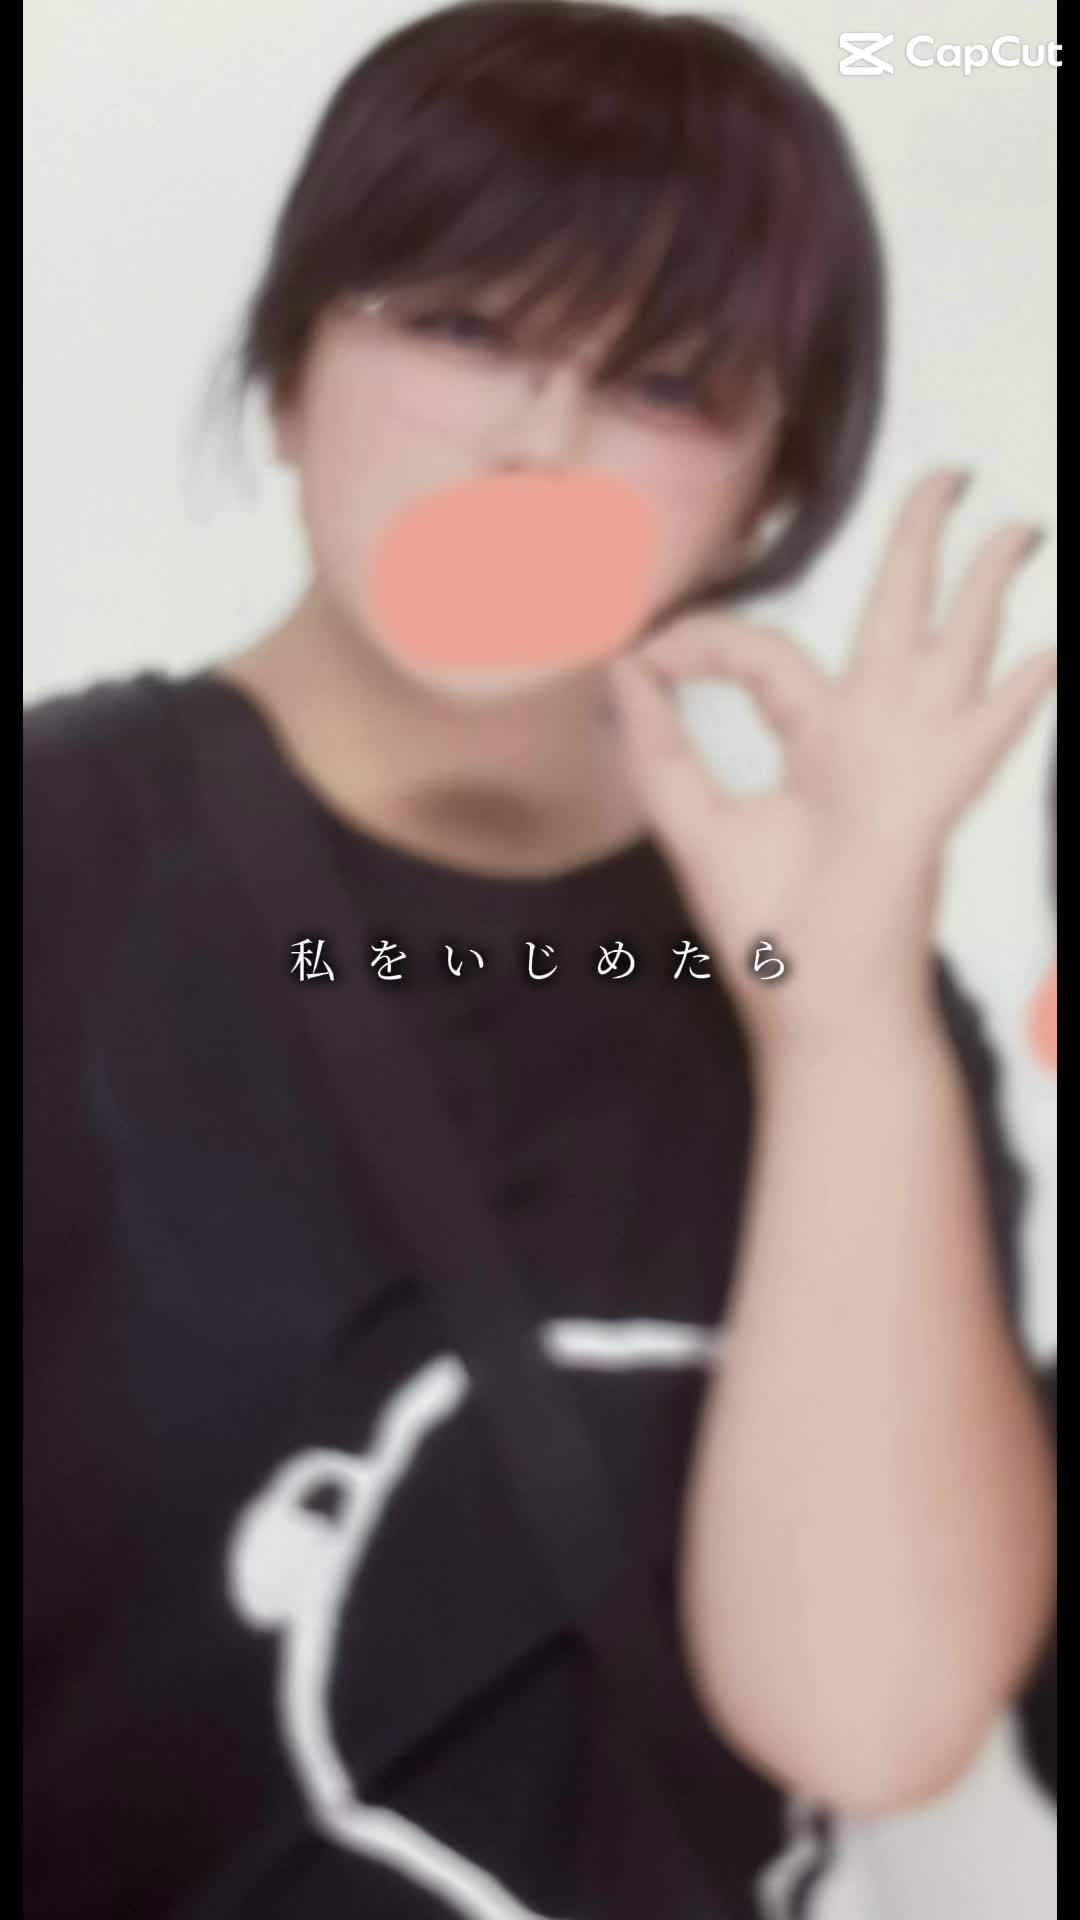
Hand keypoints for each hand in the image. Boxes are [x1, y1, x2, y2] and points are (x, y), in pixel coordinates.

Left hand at [609, 469, 1054, 1046]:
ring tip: (1017, 529)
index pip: (767, 653)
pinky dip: (1016, 701)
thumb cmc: (768, 932)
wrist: (811, 1008)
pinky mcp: (927, 806)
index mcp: (818, 740)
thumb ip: (660, 750)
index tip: (648, 652)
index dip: (705, 642)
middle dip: (919, 548)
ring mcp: (908, 767)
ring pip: (952, 654)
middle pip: (897, 620)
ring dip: (983, 591)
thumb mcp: (695, 827)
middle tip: (945, 478)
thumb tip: (623, 669)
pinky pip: (977, 743)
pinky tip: (1045, 656)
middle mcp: (872, 740)